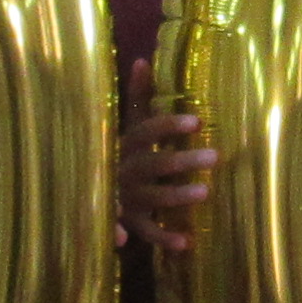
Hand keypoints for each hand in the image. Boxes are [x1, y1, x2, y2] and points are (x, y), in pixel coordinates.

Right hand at [115, 52, 217, 254]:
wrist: (84, 191)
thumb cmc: (120, 153)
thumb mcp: (126, 125)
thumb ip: (137, 97)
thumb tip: (143, 59)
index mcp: (126, 144)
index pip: (146, 131)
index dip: (169, 125)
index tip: (198, 121)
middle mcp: (124, 169)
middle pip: (154, 164)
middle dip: (183, 161)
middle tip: (216, 157)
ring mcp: (126, 197)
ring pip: (153, 197)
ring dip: (177, 196)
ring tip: (205, 193)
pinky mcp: (129, 222)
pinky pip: (147, 232)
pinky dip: (164, 239)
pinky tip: (187, 242)